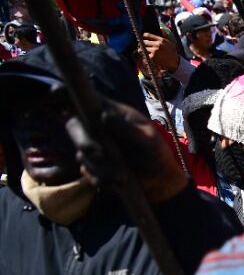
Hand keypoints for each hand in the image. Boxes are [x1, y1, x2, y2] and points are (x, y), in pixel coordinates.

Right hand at [66, 101, 187, 202]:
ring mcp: (92, 146)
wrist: (159, 181)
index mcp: (109, 112)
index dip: (64, 93)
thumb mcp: (148, 139)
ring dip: (101, 167)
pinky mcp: (92, 166)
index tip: (54, 94)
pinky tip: (120, 181)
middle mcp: (96, 127)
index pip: (82, 97)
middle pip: (73, 126)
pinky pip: (87, 171)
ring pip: (81, 153)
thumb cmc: (156, 152)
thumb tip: (102, 117)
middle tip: (102, 155)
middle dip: (85, 143)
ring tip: (123, 176)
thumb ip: (127, 129)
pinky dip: (102, 178)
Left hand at [141, 33, 178, 73]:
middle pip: (144, 42)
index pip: (147, 35)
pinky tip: (146, 57)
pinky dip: (144, 57)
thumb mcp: (171, 43)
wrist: (175, 63)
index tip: (143, 39)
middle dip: (142, 45)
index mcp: (161, 40)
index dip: (143, 36)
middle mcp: (158, 44)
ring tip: (143, 52)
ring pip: (143, 49)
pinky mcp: (153, 57)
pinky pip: (145, 55)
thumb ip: (165, 35)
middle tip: (141, 47)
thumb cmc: (173, 53)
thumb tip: (161, 28)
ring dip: (141, 51)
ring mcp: (155, 51)